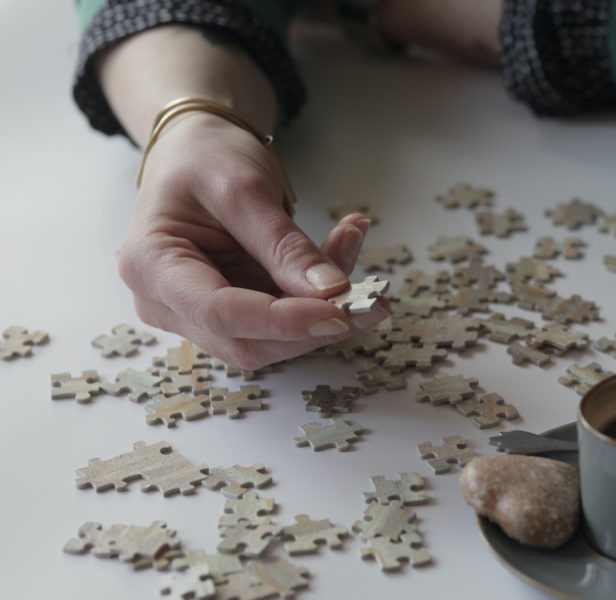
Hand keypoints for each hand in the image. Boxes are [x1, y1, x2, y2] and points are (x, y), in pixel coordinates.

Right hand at [119, 112, 389, 368]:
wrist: (196, 150)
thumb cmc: (204, 157)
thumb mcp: (244, 187)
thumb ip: (283, 244)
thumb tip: (330, 293)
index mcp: (150, 265)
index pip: (219, 312)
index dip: (282, 321)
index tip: (339, 312)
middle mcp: (166, 303)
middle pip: (247, 340)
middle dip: (313, 324)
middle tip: (372, 295)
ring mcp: (198, 315)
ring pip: (272, 340)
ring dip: (325, 311)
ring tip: (354, 247)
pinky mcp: (233, 315)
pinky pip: (283, 322)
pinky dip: (319, 298)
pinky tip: (344, 251)